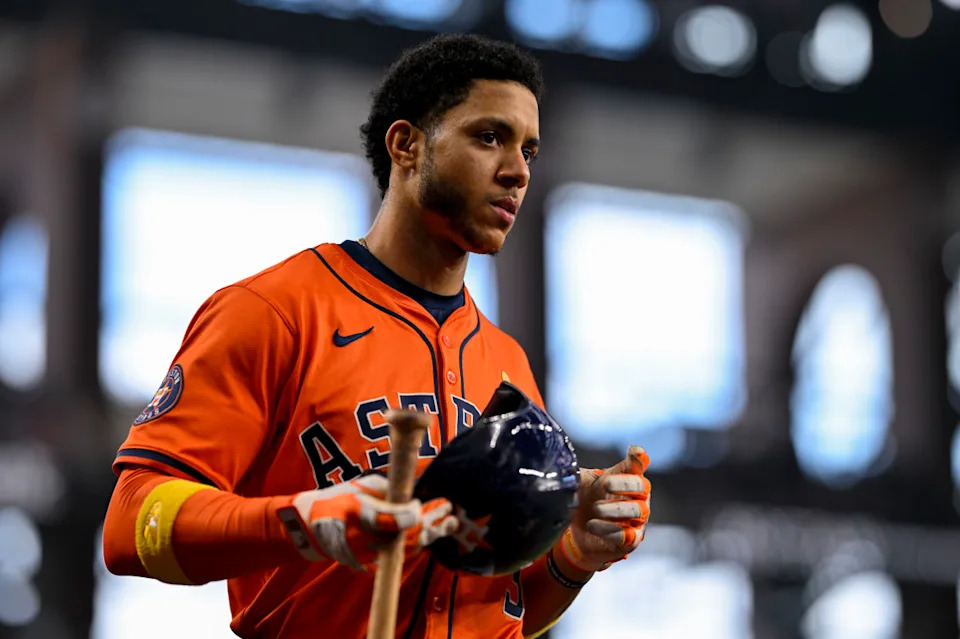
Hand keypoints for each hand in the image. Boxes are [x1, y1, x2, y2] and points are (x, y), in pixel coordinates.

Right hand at [276, 474, 457, 570]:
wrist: (309, 528)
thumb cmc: (337, 500)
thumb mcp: (362, 486)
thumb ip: (389, 488)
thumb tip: (413, 486)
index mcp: (365, 516)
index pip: (400, 519)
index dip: (416, 511)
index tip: (422, 501)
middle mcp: (369, 538)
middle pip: (409, 536)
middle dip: (432, 524)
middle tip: (449, 511)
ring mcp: (370, 553)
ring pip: (407, 548)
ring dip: (429, 535)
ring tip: (447, 524)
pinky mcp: (371, 562)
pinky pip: (399, 554)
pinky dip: (415, 544)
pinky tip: (428, 535)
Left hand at [560, 446, 650, 572]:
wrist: (579, 533)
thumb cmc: (586, 500)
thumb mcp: (580, 484)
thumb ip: (576, 472)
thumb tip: (561, 462)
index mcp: (627, 479)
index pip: (636, 466)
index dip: (638, 458)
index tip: (634, 451)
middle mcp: (638, 498)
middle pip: (642, 486)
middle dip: (625, 484)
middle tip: (605, 484)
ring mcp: (637, 520)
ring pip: (638, 511)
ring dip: (616, 509)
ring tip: (595, 508)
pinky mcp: (631, 540)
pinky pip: (628, 536)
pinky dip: (610, 530)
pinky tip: (593, 526)